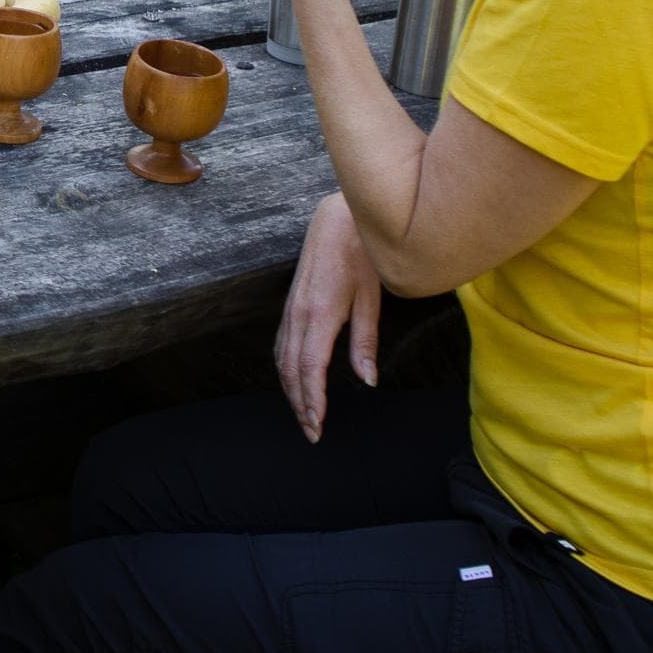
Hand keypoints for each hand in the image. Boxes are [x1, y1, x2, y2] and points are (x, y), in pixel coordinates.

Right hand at [276, 191, 381, 441]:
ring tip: (304, 415)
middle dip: (299, 404)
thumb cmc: (361, 255)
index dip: (313, 400)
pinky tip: (295, 381)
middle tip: (312, 432)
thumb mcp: (372, 298)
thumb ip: (366, 341)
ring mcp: (290, 309)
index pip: (310, 369)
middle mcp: (298, 315)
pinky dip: (285, 370)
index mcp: (319, 314)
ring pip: (282, 359)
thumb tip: (367, 380)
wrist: (338, 220)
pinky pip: (281, 344)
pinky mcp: (290, 305)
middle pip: (290, 370)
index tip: (319, 425)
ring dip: (290, 390)